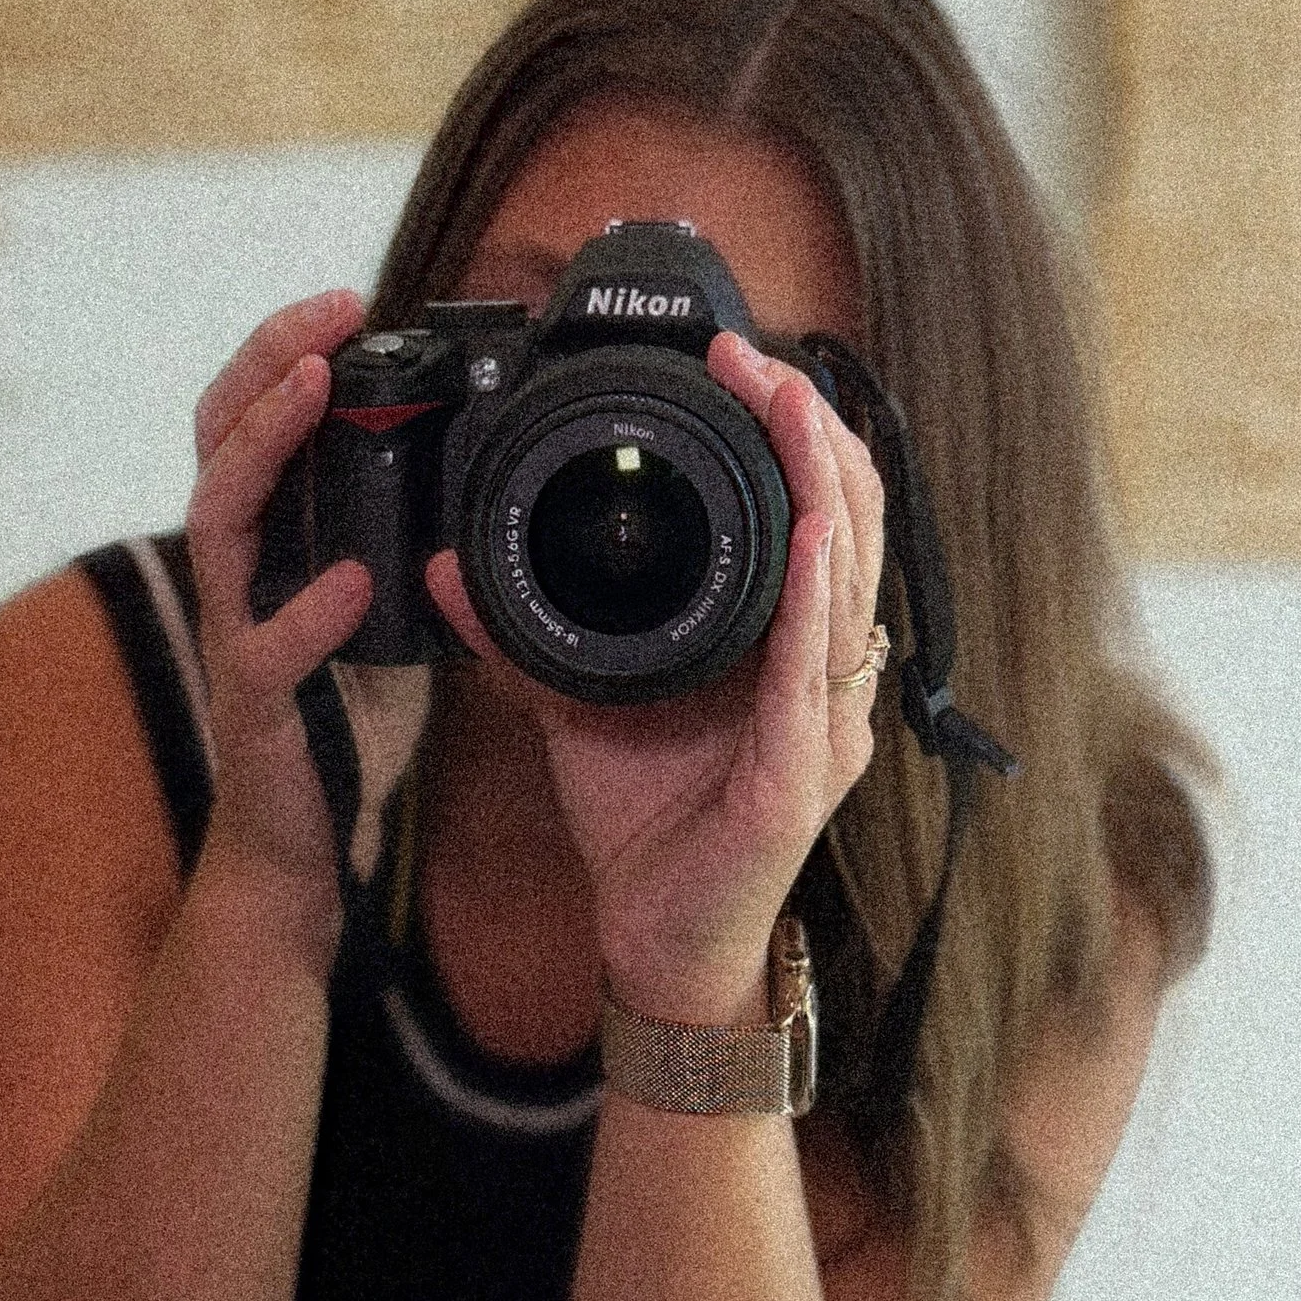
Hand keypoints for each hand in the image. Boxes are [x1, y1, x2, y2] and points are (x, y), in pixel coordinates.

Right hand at [186, 290, 373, 939]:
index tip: (348, 300)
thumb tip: (476, 463)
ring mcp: (234, 635)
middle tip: (328, 315)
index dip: (285, 351)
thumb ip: (401, 537)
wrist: (300, 845)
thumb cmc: (342, 720)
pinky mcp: (256, 708)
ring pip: (222, 518)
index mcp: (267, 541)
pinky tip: (355, 582)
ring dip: (266, 444)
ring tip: (314, 390)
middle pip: (217, 438)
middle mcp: (236, 573)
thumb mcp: (380, 605)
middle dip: (266, 363)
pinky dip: (310, 612)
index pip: (251, 419)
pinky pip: (269, 651)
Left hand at [426, 333, 889, 1026]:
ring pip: (849, 578)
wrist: (657, 943)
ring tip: (794, 406)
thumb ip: (520, 631)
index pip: (818, 514)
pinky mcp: (799, 774)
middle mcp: (826, 675)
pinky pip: (814, 670)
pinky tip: (807, 539)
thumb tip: (449, 564)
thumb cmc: (646, 829)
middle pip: (852, 522)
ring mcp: (826, 724)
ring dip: (825, 484)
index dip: (795, 432)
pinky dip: (812, 599)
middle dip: (813, 428)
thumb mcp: (572, 703)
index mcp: (788, 648)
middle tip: (761, 356)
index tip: (743, 361)